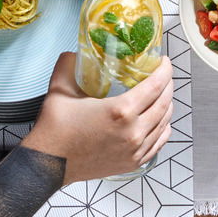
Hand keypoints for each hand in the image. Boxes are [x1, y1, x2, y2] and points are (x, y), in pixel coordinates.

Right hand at [26, 52, 173, 182]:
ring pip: (164, 122)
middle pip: (164, 103)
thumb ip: (69, 64)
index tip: (164, 62)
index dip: (164, 71)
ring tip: (162, 94)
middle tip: (163, 75)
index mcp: (120, 111)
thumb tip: (75, 52)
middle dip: (168, 85)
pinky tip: (160, 120)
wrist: (49, 165)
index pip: (156, 86)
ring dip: (167, 105)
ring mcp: (135, 150)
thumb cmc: (55, 130)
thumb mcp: (61, 90)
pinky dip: (163, 128)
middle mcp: (133, 132)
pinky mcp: (132, 163)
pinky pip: (159, 142)